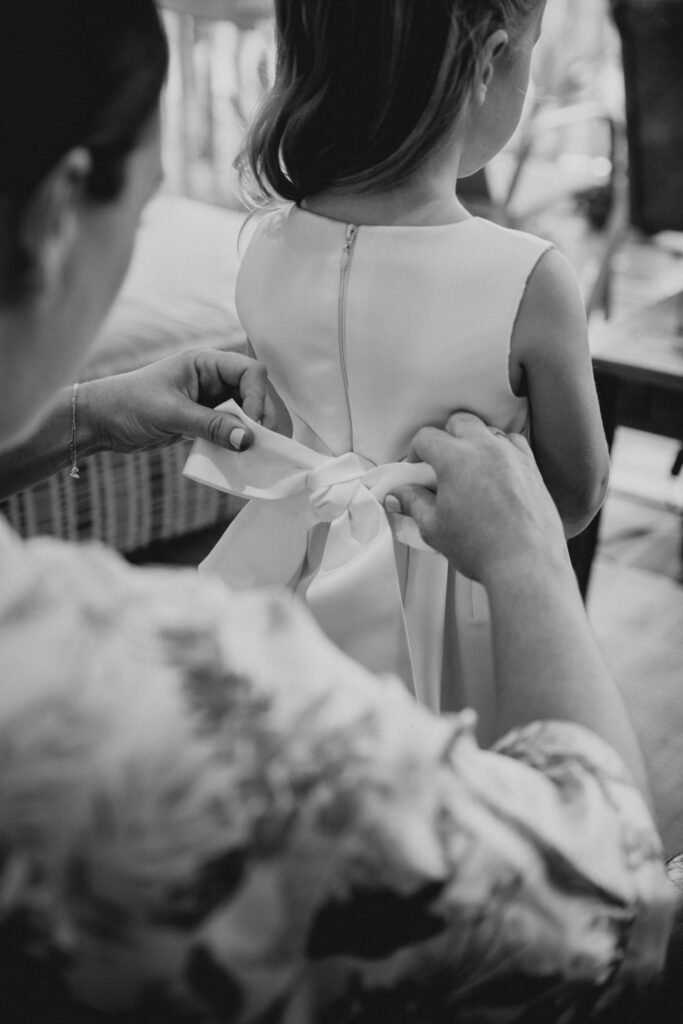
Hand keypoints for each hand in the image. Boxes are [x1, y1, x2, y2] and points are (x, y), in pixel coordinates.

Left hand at [82, 349, 277, 454]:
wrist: (101, 421)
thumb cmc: (129, 405)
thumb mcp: (172, 414)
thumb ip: (212, 425)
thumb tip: (248, 440)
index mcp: (205, 363)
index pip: (251, 372)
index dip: (258, 397)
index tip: (253, 426)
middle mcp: (212, 379)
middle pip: (254, 393)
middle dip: (259, 418)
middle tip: (257, 444)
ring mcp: (209, 400)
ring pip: (245, 414)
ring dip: (250, 433)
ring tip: (250, 454)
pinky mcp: (204, 421)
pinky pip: (230, 430)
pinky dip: (236, 443)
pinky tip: (235, 458)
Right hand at [388, 413, 567, 584]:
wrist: (526, 564)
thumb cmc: (481, 548)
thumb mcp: (434, 527)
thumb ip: (413, 503)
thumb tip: (399, 494)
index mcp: (456, 459)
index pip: (427, 437)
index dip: (416, 451)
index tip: (417, 467)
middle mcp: (486, 448)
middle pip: (460, 422)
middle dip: (446, 437)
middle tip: (441, 464)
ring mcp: (512, 455)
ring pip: (488, 430)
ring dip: (474, 441)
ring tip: (470, 468)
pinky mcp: (532, 468)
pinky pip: (514, 443)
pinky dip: (502, 450)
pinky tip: (497, 472)